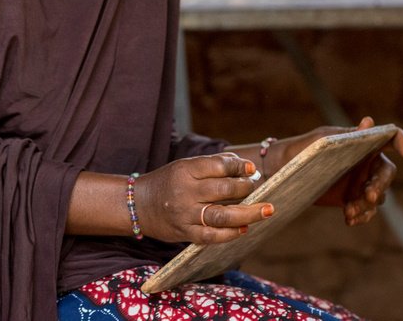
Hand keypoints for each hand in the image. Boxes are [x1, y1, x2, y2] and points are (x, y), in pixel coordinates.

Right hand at [134, 153, 272, 243]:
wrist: (136, 204)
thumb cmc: (167, 183)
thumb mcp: (183, 167)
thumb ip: (212, 166)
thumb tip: (245, 167)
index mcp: (185, 170)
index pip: (218, 165)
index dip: (239, 166)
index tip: (252, 169)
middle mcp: (185, 191)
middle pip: (224, 190)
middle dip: (246, 188)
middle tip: (257, 188)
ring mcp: (185, 214)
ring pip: (222, 215)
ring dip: (248, 213)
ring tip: (266, 210)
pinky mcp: (184, 232)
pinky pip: (212, 236)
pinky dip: (230, 233)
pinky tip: (243, 228)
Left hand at [277, 116, 402, 225]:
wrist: (281, 172)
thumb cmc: (301, 149)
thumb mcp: (321, 141)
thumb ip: (346, 136)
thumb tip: (370, 122)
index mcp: (362, 144)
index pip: (389, 138)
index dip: (402, 142)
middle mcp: (366, 163)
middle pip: (386, 174)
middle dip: (380, 185)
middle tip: (369, 196)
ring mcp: (360, 182)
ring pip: (378, 196)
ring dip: (367, 204)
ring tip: (350, 211)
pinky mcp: (351, 199)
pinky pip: (366, 210)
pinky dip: (361, 216)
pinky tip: (349, 219)